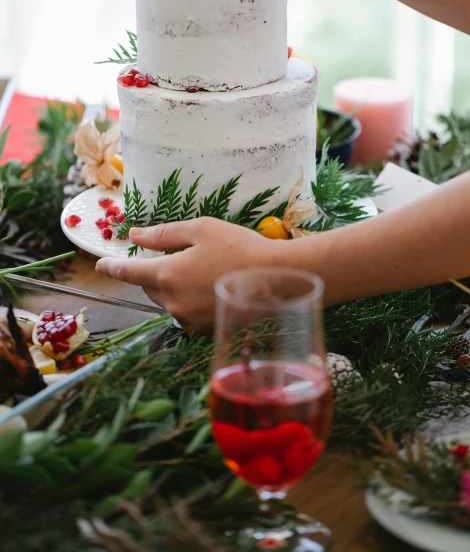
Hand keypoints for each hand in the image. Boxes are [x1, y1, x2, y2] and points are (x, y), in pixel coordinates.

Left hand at [95, 219, 283, 332]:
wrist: (276, 278)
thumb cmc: (239, 247)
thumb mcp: (201, 229)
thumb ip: (164, 234)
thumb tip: (135, 235)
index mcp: (167, 275)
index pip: (130, 272)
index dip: (114, 267)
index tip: (101, 265)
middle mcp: (172, 302)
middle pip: (151, 286)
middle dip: (158, 272)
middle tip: (183, 256)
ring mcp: (188, 320)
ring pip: (169, 300)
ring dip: (175, 287)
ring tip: (206, 271)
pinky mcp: (203, 331)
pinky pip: (186, 312)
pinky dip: (191, 300)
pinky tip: (213, 287)